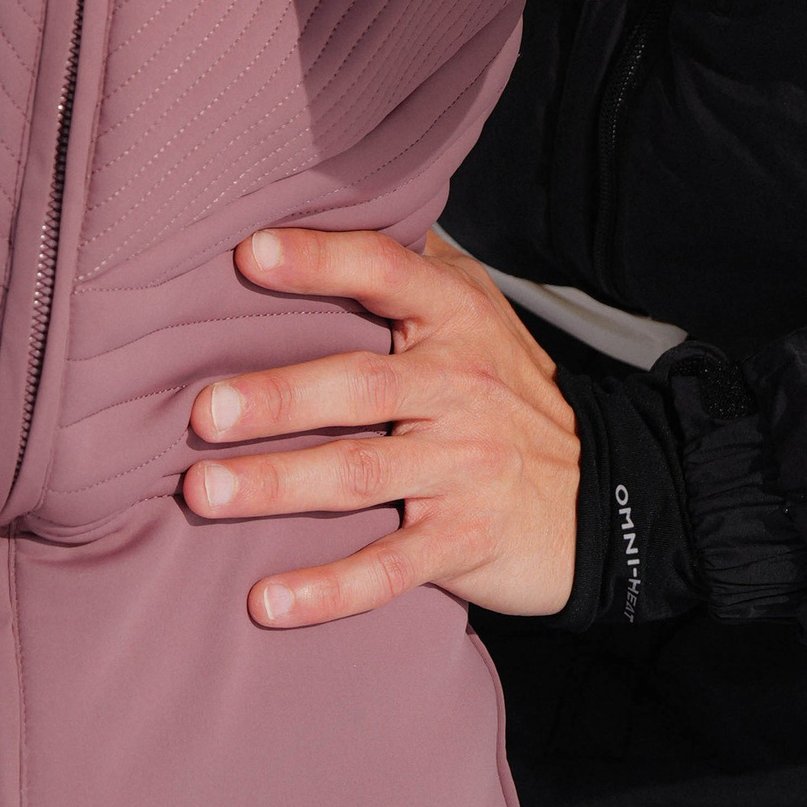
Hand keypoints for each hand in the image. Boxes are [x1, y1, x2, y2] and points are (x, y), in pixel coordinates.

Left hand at [181, 227, 577, 627]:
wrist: (605, 491)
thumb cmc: (508, 390)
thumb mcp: (477, 310)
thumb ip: (411, 267)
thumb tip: (327, 203)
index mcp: (454, 316)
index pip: (384, 273)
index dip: (319, 261)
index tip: (248, 254)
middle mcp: (459, 385)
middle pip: (358, 384)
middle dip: (277, 396)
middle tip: (201, 411)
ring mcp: (463, 466)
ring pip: (360, 474)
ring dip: (278, 486)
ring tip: (203, 494)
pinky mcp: (465, 540)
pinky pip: (390, 568)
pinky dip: (329, 589)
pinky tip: (267, 603)